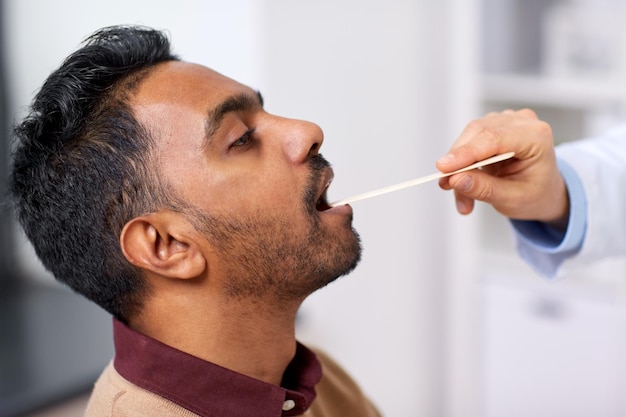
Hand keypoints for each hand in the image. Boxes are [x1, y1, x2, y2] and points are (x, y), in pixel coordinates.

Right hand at [437, 109, 568, 228]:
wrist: (544, 191)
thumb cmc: (536, 194)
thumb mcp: (512, 199)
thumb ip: (483, 188)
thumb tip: (455, 179)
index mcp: (536, 136)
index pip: (493, 138)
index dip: (465, 152)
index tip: (443, 168)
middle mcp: (521, 122)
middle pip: (477, 133)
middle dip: (458, 162)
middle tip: (446, 186)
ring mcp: (506, 121)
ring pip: (469, 138)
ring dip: (459, 167)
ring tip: (462, 197)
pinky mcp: (493, 126)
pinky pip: (468, 142)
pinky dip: (462, 164)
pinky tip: (464, 184)